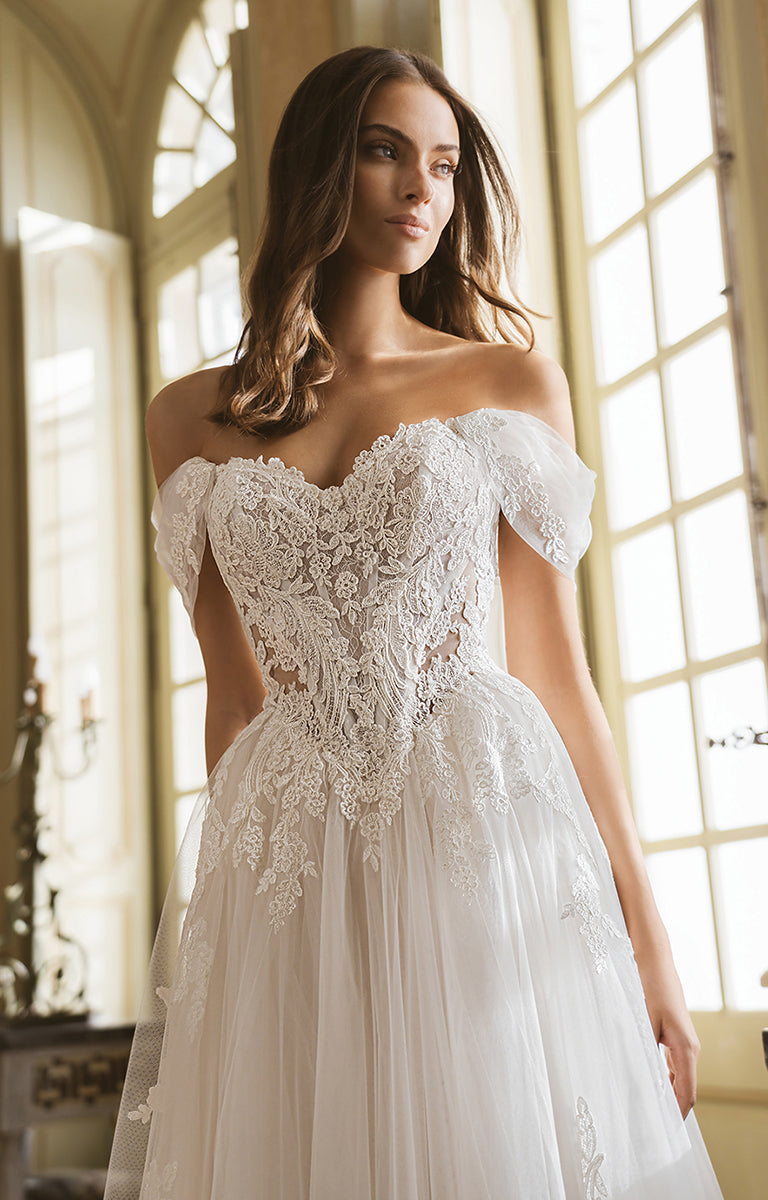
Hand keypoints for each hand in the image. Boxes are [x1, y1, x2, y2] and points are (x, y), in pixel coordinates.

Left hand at [636, 953, 700, 1119]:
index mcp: (686, 1048)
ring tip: (645, 1109)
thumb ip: (643, 1053)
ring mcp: (684, 1042)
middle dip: (669, 1109)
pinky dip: (663, 1078)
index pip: (686, 1094)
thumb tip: (640, 1083)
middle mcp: (690, 1048)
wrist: (654, 959)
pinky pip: (673, 1065)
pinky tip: (646, 1083)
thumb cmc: (648, 986)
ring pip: (678, 1077)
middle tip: (648, 1126)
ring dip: (665, 1093)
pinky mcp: (675, 1035)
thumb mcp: (643, 1022)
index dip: (676, 1116)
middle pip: (684, 1088)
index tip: (663, 1133)